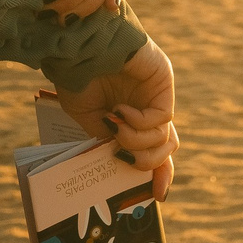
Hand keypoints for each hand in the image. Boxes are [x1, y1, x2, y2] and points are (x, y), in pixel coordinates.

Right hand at [56, 38, 178, 199]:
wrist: (76, 47)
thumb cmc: (77, 77)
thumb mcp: (88, 120)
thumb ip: (109, 141)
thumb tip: (124, 161)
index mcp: (131, 117)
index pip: (155, 150)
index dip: (160, 174)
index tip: (157, 195)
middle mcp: (148, 107)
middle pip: (165, 150)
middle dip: (144, 161)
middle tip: (121, 152)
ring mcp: (158, 95)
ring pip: (165, 140)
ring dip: (136, 141)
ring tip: (114, 126)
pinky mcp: (164, 83)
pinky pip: (162, 119)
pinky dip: (139, 123)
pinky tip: (120, 111)